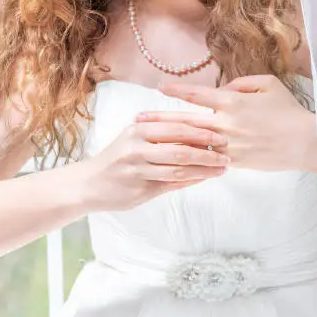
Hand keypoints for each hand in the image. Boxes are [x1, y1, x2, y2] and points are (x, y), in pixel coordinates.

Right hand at [85, 121, 229, 210]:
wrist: (88, 184)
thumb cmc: (117, 159)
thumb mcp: (133, 138)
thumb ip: (160, 135)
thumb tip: (196, 133)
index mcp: (137, 129)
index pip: (176, 127)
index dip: (202, 131)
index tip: (222, 134)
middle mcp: (136, 147)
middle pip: (180, 147)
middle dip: (207, 150)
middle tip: (227, 152)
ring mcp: (138, 170)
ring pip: (179, 169)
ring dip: (204, 169)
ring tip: (222, 168)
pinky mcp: (140, 190)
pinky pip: (172, 185)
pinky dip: (191, 181)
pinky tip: (205, 178)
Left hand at [135, 75, 316, 171]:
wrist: (305, 142)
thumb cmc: (288, 110)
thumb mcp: (268, 85)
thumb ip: (241, 84)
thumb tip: (222, 91)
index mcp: (232, 102)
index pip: (197, 95)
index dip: (177, 90)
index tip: (160, 88)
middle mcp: (225, 124)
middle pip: (185, 121)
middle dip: (160, 119)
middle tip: (138, 119)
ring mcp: (228, 146)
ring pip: (192, 144)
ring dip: (169, 142)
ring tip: (150, 141)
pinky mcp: (234, 162)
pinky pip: (208, 160)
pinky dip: (192, 159)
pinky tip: (175, 160)